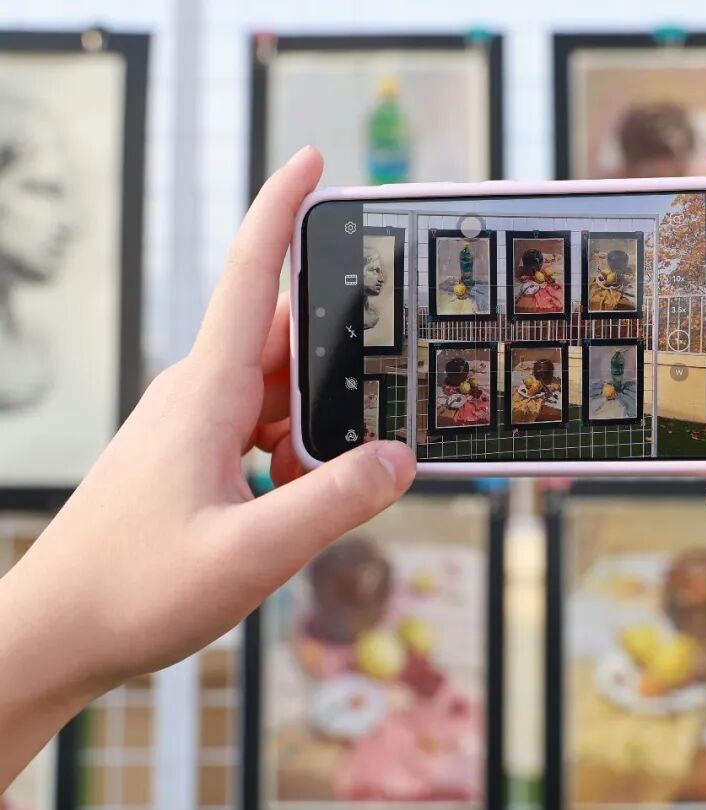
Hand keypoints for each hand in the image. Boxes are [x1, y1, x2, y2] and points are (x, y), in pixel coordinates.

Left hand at [0, 146, 414, 787]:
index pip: (253, 277)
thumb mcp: (253, 553)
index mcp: (208, 393)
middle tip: (384, 393)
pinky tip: (299, 499)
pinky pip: (261, 428)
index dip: (282, 212)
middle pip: (287, 340)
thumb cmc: (133, 591)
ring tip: (332, 480)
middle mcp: (199, 394)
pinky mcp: (193, 455)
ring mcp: (193, 424)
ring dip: (317, 422)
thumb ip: (333, 502)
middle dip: (342, 359)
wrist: (57, 632)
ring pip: (278, 391)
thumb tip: (398, 457)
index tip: (313, 164)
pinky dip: (295, 450)